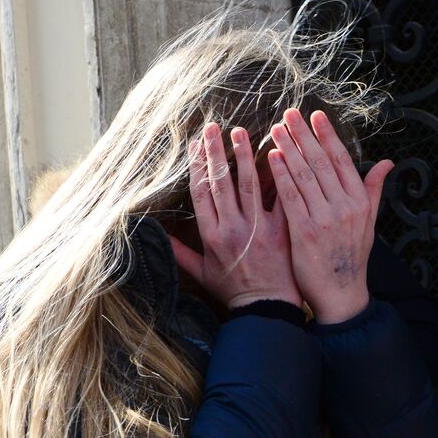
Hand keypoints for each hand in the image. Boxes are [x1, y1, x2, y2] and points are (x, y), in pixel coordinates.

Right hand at [169, 122, 300, 309]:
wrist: (266, 310)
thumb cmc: (234, 293)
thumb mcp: (202, 275)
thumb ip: (180, 253)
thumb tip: (156, 235)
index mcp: (211, 237)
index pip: (200, 193)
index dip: (197, 166)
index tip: (195, 144)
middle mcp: (232, 229)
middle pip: (221, 183)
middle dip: (215, 152)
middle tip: (214, 127)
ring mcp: (257, 229)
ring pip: (249, 185)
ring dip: (244, 156)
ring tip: (241, 132)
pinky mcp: (281, 232)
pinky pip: (280, 199)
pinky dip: (278, 177)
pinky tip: (278, 155)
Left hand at [268, 109, 393, 323]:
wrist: (341, 293)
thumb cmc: (351, 256)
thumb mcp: (369, 223)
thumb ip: (374, 190)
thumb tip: (388, 162)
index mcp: (360, 201)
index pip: (342, 160)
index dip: (327, 135)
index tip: (315, 116)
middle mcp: (344, 206)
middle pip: (320, 162)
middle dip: (303, 135)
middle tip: (288, 113)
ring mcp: (324, 219)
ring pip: (304, 175)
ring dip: (289, 149)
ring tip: (276, 129)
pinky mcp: (304, 232)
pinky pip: (291, 196)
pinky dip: (281, 175)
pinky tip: (271, 158)